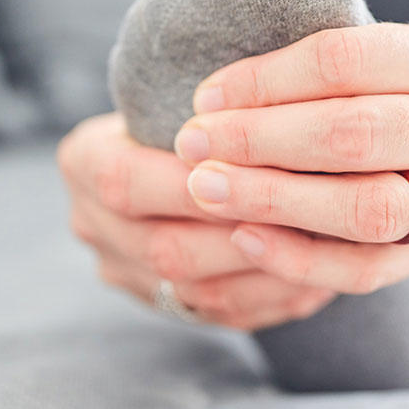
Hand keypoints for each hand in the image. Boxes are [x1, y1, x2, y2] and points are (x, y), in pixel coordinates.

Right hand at [57, 113, 335, 329]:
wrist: (175, 146)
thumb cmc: (198, 107)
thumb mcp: (185, 92)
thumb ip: (213, 110)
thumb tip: (273, 115)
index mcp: (83, 162)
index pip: (127, 183)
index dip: (193, 184)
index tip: (262, 171)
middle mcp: (93, 225)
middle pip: (164, 250)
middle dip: (242, 233)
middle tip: (308, 217)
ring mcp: (127, 273)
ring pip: (199, 293)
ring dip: (268, 272)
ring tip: (325, 250)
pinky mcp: (166, 305)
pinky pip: (226, 316)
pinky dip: (277, 298)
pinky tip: (320, 278)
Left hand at [171, 20, 408, 294]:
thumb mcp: (398, 49)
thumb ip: (332, 65)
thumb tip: (218, 96)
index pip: (347, 61)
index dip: (267, 80)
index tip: (207, 96)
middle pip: (357, 134)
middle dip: (261, 140)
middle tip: (194, 143)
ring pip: (367, 207)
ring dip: (273, 199)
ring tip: (206, 188)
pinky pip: (368, 268)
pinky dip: (300, 257)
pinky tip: (245, 238)